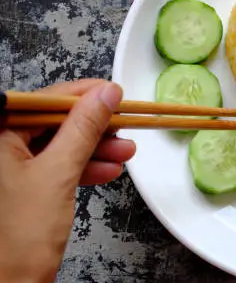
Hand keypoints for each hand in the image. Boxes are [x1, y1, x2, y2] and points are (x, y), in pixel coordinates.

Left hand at [0, 79, 135, 281]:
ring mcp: (8, 167)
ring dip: (94, 149)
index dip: (83, 96)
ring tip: (126, 153)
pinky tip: (107, 171)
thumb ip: (84, 129)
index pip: (43, 101)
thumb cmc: (16, 239)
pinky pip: (54, 166)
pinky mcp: (21, 186)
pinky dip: (82, 168)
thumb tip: (107, 95)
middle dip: (94, 128)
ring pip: (57, 145)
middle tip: (124, 126)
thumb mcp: (58, 174)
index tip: (115, 94)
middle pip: (52, 123)